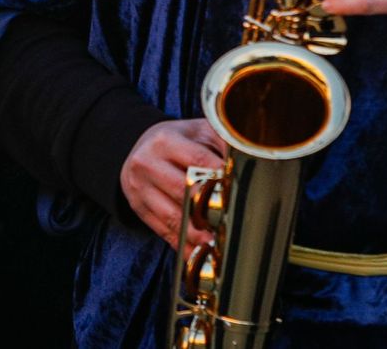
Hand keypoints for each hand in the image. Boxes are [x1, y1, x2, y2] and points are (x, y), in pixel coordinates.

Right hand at [120, 119, 225, 249]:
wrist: (139, 148)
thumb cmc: (178, 141)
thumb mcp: (197, 132)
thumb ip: (221, 141)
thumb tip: (247, 159)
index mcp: (164, 140)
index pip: (197, 160)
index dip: (219, 175)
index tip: (237, 189)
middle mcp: (147, 163)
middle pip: (182, 191)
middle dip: (207, 207)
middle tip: (230, 221)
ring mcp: (139, 188)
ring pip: (171, 216)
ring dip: (195, 234)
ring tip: (216, 244)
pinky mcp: (138, 208)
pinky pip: (162, 230)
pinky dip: (182, 245)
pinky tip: (199, 253)